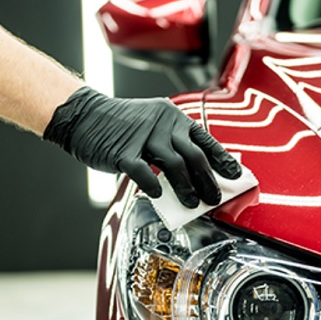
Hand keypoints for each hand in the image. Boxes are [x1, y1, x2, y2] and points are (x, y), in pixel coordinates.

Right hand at [44, 86, 241, 207]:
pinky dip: (153, 186)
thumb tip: (194, 175)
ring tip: (192, 204)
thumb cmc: (120, 126)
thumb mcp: (152, 125)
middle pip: (194, 156)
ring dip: (186, 188)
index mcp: (172, 116)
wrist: (85, 116)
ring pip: (174, 166)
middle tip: (214, 198)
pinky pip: (144, 172)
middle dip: (208, 180)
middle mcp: (162, 124)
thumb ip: (172, 145)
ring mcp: (142, 137)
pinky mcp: (123, 152)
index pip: (205, 139)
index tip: (236, 175)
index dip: (222, 159)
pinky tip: (158, 196)